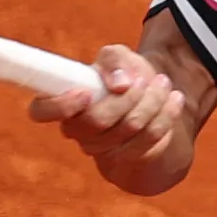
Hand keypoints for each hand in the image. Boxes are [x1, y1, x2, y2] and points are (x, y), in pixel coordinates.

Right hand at [30, 42, 188, 190]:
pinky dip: (166, 117)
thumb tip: (119, 83)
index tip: (86, 93)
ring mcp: (102, 149)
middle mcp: (77, 131)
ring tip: (164, 83)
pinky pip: (149, 142)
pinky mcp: (128, 159)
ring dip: (152, 103)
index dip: (60, 106)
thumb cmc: (124, 75)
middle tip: (144, 79)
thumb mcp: (118, 57)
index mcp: (64, 103)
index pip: (41, 111)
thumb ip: (114, 60)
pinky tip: (174, 100)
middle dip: (126, 98)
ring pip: (128, 130)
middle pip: (97, 122)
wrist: (150, 98)